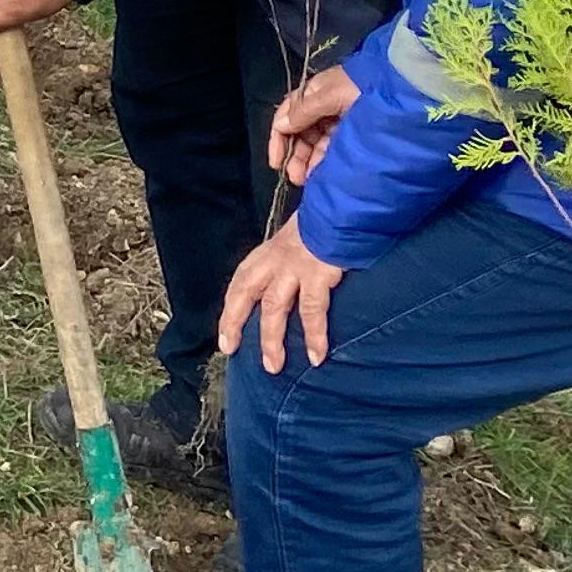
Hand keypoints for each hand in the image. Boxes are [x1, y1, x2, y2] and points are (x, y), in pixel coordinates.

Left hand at [219, 224, 347, 370]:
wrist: (346, 205)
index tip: (226, 333)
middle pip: (246, 292)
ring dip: (272, 339)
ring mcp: (295, 266)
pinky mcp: (317, 274)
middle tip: (229, 348)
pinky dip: (314, 335)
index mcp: (271, 250)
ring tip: (273, 366)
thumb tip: (295, 266)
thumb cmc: (328, 218)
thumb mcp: (303, 232)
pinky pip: (312, 311)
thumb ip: (295, 252)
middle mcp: (277, 258)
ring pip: (274, 307)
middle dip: (234, 321)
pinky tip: (317, 356)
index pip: (242, 280)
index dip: (231, 307)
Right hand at [268, 61, 356, 182]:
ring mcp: (337, 121)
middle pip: (300, 135)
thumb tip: (281, 126)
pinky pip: (331, 150)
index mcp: (313, 94)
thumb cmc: (362, 86)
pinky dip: (323, 162)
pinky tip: (321, 174)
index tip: (277, 163)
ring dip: (308, 162)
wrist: (401, 86)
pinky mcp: (351, 134)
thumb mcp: (330, 94)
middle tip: (296, 178)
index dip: (278, 140)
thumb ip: (305, 111)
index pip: (287, 117)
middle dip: (296, 156)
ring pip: (315, 145)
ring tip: (308, 180)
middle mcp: (322, 108)